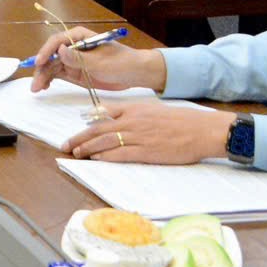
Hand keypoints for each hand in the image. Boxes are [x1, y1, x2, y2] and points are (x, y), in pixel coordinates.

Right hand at [30, 29, 167, 94]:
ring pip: (52, 66)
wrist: (136, 73)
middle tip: (36, 84)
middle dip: (42, 69)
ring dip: (43, 76)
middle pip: (51, 55)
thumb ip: (79, 58)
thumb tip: (59, 50)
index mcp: (79, 37)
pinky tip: (45, 86)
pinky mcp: (75, 72)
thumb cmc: (121, 62)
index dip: (46, 51)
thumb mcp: (100, 62)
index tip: (40, 63)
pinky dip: (50, 79)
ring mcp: (73, 60)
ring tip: (37, 89)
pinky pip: (58, 74)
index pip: (57, 41)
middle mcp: (73, 47)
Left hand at [64, 100, 228, 162]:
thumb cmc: (180, 120)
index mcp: (134, 108)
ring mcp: (138, 136)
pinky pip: (120, 153)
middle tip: (65, 145)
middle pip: (98, 128)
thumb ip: (133, 112)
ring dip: (87, 148)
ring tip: (76, 153)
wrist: (201, 130)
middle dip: (79, 137)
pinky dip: (105, 156)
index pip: (103, 112)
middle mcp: (132, 120)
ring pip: (105, 141)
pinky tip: (96, 158)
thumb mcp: (153, 109)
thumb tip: (114, 117)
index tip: (77, 126)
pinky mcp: (146, 151)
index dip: (87, 120)